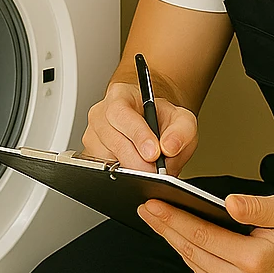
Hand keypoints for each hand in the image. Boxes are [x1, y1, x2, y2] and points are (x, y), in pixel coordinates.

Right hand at [82, 81, 198, 175]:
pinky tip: (136, 169)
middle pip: (114, 140)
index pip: (121, 114)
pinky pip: (103, 172)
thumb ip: (181, 130)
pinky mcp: (91, 156)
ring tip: (149, 168)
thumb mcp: (181, 118)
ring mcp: (93, 136)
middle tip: (155, 171)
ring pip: (107, 159)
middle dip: (137, 161)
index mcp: (119, 96)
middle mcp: (101, 114)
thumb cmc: (161, 118)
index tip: (154, 153)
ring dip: (130, 169)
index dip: (138, 135)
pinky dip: (122, 176)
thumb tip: (169, 147)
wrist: (152, 124)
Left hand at [136, 192, 273, 272]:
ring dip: (174, 242)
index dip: (174, 219)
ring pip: (194, 266)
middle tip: (146, 208)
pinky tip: (180, 238)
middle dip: (166, 228)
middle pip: (192, 252)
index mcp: (254, 261)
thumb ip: (257, 206)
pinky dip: (190, 257)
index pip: (202, 237)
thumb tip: (228, 203)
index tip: (153, 205)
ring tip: (157, 220)